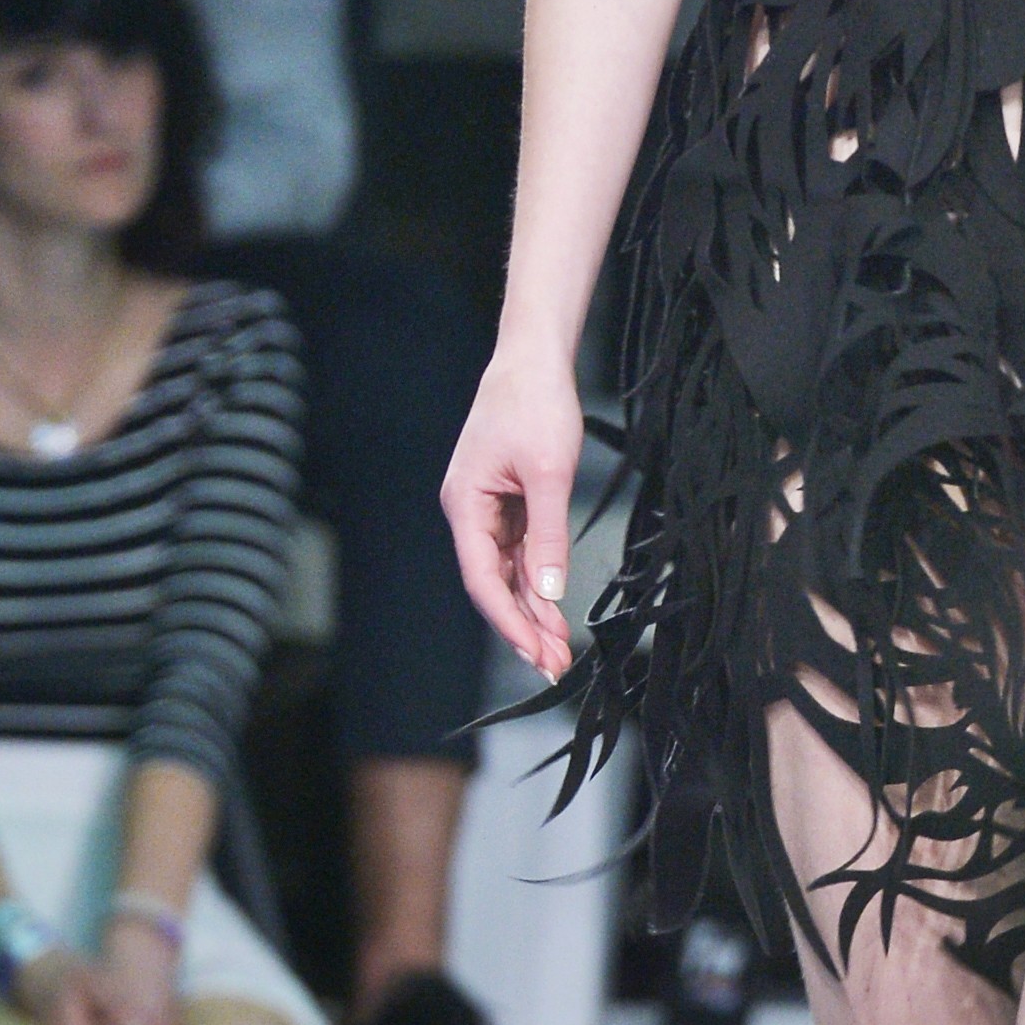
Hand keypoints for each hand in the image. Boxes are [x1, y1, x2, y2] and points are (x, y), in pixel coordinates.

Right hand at [443, 338, 579, 680]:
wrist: (534, 359)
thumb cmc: (534, 403)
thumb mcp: (549, 472)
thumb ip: (548, 535)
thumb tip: (549, 592)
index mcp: (464, 505)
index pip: (481, 579)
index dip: (508, 620)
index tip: (535, 651)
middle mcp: (469, 512)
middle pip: (493, 583)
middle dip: (523, 625)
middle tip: (554, 664)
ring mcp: (488, 509)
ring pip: (508, 572)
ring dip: (533, 608)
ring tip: (559, 647)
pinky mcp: (508, 503)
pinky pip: (520, 551)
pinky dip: (537, 579)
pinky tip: (553, 607)